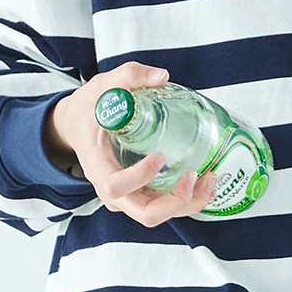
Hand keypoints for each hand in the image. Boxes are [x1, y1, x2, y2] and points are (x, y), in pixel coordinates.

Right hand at [47, 61, 219, 228]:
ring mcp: (129, 196)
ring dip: (188, 202)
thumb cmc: (90, 109)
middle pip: (145, 213)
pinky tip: (207, 184)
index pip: (116, 186)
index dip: (139, 177)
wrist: (81, 125)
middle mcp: (113, 191)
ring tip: (210, 179)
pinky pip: (165, 206)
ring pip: (159, 214)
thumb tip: (161, 76)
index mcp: (98, 168)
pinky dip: (189, 200)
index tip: (159, 156)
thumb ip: (129, 76)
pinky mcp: (143, 194)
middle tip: (195, 175)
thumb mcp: (102, 87)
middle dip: (175, 201)